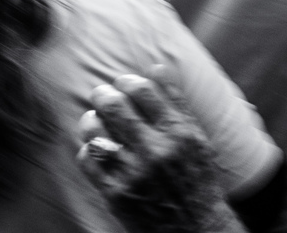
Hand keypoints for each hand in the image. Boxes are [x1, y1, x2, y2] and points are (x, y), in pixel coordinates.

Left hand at [77, 67, 242, 232]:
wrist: (194, 225)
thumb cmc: (197, 178)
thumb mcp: (198, 139)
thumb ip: (178, 105)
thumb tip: (158, 69)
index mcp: (180, 132)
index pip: (145, 91)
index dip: (129, 81)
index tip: (123, 81)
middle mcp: (156, 149)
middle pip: (116, 107)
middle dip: (104, 95)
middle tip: (102, 93)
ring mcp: (133, 171)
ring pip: (96, 132)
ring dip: (91, 119)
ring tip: (93, 117)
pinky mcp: (115, 192)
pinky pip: (88, 160)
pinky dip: (87, 148)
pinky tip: (94, 146)